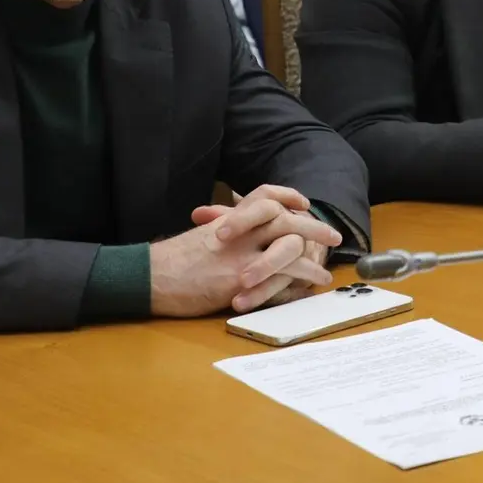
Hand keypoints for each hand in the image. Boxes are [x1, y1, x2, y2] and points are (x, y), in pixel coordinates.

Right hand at [153, 186, 341, 316]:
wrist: (150, 277)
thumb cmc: (170, 260)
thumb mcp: (200, 236)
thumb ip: (222, 230)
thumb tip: (229, 228)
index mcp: (230, 219)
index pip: (264, 195)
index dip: (286, 195)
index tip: (303, 201)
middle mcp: (240, 231)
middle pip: (285, 219)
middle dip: (312, 226)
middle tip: (333, 235)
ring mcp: (242, 254)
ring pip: (289, 246)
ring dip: (312, 257)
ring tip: (326, 268)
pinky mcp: (241, 278)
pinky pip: (280, 276)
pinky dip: (299, 280)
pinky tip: (309, 288)